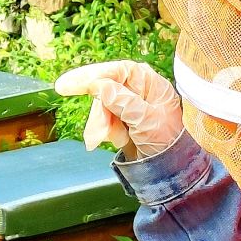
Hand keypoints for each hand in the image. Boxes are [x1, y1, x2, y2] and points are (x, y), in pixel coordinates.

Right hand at [53, 60, 182, 159]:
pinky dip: (106, 131)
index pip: (118, 71)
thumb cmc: (168, 142)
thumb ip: (124, 102)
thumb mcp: (147, 121)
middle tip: (90, 126)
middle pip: (105, 89)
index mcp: (150, 83)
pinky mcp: (120, 120)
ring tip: (112, 139)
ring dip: (102, 124)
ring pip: (101, 107)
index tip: (70, 83)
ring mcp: (128, 105)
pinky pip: (103, 121)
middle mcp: (138, 90)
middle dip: (100, 111)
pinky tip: (119, 140)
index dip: (92, 75)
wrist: (170, 169)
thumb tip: (101, 86)